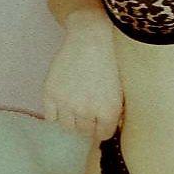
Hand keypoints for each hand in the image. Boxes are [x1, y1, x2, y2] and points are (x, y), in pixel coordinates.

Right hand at [42, 18, 122, 142]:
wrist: (92, 38)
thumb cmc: (111, 62)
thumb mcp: (122, 91)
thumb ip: (117, 113)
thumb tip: (111, 129)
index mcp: (109, 112)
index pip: (103, 135)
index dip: (102, 128)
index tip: (101, 121)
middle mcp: (87, 111)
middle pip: (85, 131)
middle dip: (88, 123)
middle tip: (88, 110)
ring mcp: (67, 103)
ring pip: (68, 127)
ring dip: (72, 120)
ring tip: (76, 106)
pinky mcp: (51, 93)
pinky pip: (51, 117)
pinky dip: (56, 113)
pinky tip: (63, 103)